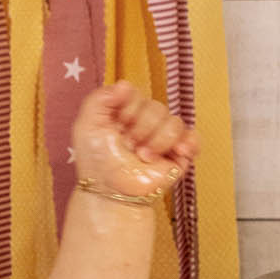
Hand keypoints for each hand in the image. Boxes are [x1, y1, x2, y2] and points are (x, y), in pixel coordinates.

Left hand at [71, 80, 198, 199]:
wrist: (112, 193)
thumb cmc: (96, 162)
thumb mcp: (86, 126)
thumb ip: (99, 98)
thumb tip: (125, 84)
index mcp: (124, 112)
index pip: (137, 94)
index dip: (128, 109)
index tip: (117, 125)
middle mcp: (144, 122)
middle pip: (157, 108)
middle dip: (141, 129)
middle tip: (129, 146)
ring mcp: (162, 138)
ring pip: (174, 122)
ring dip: (157, 142)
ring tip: (143, 157)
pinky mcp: (177, 155)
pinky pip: (193, 138)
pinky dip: (188, 143)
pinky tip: (177, 152)